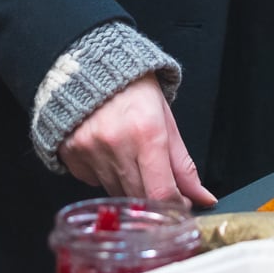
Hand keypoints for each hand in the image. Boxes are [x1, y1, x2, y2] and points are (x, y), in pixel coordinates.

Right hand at [60, 74, 217, 209]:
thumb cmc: (133, 89)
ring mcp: (90, 150)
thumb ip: (183, 165)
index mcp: (146, 132)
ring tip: (132, 159)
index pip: (161, 192)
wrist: (90, 65)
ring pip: (117, 194)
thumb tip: (202, 197)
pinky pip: (94, 183)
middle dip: (155, 200)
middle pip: (140, 198)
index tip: (181, 206)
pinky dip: (106, 177)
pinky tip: (109, 154)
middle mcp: (116, 143)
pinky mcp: (72, 155)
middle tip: (161, 186)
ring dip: (131, 188)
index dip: (175, 207)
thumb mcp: (166, 120)